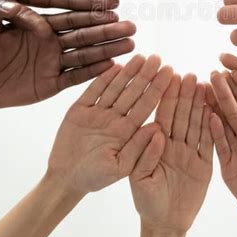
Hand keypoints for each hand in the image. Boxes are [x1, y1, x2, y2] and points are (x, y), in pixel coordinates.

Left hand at [0, 0, 135, 107]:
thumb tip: (14, 2)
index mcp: (42, 25)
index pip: (70, 16)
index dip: (90, 11)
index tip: (112, 5)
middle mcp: (53, 42)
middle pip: (85, 34)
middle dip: (108, 30)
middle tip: (132, 24)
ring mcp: (55, 62)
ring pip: (86, 54)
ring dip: (108, 49)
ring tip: (131, 43)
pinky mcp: (53, 83)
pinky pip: (76, 77)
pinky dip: (93, 72)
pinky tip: (112, 65)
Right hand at [48, 55, 172, 193]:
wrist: (66, 180)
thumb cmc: (95, 178)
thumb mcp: (120, 167)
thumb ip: (138, 148)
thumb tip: (156, 127)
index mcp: (128, 132)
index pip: (146, 106)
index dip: (158, 89)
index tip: (170, 73)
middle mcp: (115, 119)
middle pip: (133, 93)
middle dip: (146, 75)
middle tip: (158, 58)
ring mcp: (97, 113)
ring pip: (115, 88)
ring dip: (127, 73)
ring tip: (140, 56)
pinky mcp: (79, 110)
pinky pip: (92, 91)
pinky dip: (102, 79)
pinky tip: (114, 66)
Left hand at [129, 74, 212, 231]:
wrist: (164, 224)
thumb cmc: (146, 201)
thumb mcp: (139, 179)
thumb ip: (145, 154)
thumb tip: (154, 130)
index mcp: (155, 144)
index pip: (162, 115)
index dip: (167, 96)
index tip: (171, 76)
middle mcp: (173, 144)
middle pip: (181, 115)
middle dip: (186, 95)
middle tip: (191, 74)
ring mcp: (189, 153)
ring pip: (197, 124)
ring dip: (201, 106)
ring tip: (206, 85)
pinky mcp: (204, 165)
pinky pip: (210, 143)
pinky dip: (214, 128)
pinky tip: (218, 111)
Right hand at [210, 72, 236, 222]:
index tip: (235, 74)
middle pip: (235, 111)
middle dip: (225, 92)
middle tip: (214, 74)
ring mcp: (236, 148)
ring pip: (223, 123)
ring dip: (214, 106)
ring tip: (203, 88)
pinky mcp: (226, 162)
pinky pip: (218, 143)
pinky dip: (211, 130)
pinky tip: (205, 115)